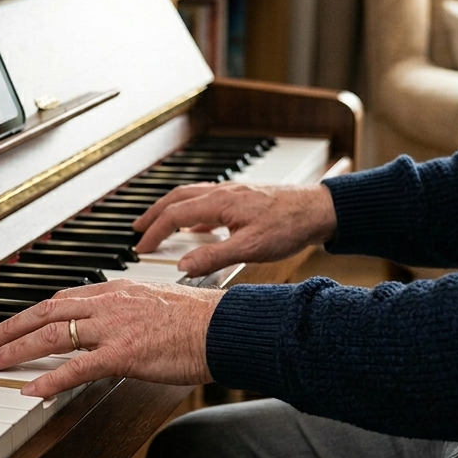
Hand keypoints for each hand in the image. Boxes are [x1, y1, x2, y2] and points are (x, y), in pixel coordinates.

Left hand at [0, 280, 221, 398]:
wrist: (226, 328)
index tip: (13, 322)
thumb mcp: (156, 305)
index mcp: (116, 290)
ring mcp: (113, 327)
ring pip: (52, 335)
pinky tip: (31, 389)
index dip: (32, 312)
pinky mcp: (123, 353)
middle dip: (10, 327)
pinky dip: (50, 378)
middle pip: (46, 312)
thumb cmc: (201, 320)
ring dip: (17, 349)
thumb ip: (128, 313)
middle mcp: (108, 303)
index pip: (62, 299)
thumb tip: (112, 327)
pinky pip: (77, 367)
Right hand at [133, 183, 337, 276]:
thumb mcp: (250, 248)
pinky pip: (206, 199)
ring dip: (170, 209)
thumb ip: (214, 257)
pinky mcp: (242, 197)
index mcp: (219, 203)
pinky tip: (197, 225)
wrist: (320, 209)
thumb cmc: (290, 225)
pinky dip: (192, 210)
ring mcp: (232, 192)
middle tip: (137, 229)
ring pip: (190, 196)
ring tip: (159, 223)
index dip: (154, 232)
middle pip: (176, 198)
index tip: (141, 248)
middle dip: (153, 214)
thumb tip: (183, 265)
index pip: (174, 215)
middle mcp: (222, 192)